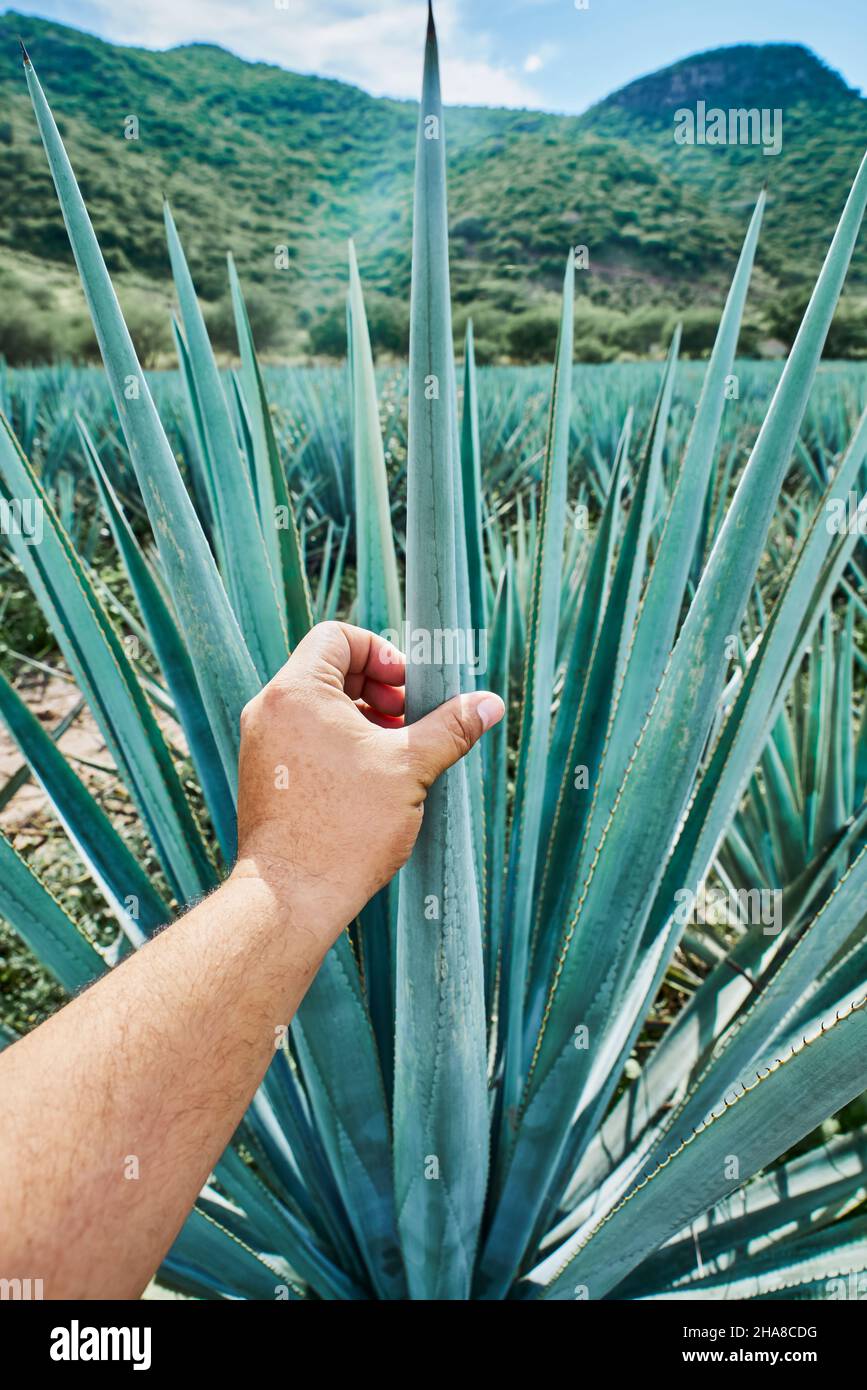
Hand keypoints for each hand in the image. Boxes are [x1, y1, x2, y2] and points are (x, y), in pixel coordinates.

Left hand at [232, 621, 503, 948]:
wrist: (291, 896)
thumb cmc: (346, 828)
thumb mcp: (411, 768)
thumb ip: (450, 727)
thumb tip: (489, 703)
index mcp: (297, 692)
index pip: (338, 637)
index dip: (381, 653)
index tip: (408, 689)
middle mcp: (269, 710)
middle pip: (328, 670)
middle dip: (377, 689)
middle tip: (410, 721)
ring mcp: (261, 744)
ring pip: (317, 707)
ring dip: (362, 718)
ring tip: (397, 753)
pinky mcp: (263, 775)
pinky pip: (304, 738)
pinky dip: (338, 744)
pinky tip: (371, 780)